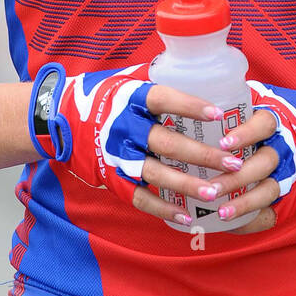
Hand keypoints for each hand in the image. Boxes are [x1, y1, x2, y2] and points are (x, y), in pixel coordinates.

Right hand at [28, 62, 280, 232]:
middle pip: (166, 142)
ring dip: (186, 185)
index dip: (190, 105)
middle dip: (201, 155)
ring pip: (155, 173)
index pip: (164, 99)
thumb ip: (162, 85)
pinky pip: (139, 197)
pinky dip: (162, 208)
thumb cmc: (110, 98)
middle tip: (232, 163)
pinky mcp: (112, 178)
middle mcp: (125, 127)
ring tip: (213, 193)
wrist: (64, 119)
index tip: (218, 114)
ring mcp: (117, 155)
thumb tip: (209, 80)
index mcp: (132, 98)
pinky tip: (185, 216)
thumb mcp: (131, 82)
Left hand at [185, 79, 295, 228]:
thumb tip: (199, 89)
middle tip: (211, 186)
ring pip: (269, 190)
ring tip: (221, 212)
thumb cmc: (278, 116)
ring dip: (245, 203)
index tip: (224, 143)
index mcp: (276, 121)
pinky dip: (253, 220)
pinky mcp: (291, 194)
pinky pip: (274, 211)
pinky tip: (231, 225)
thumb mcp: (265, 100)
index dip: (245, 134)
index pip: (263, 124)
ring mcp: (289, 172)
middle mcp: (284, 147)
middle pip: (264, 163)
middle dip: (237, 177)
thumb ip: (240, 98)